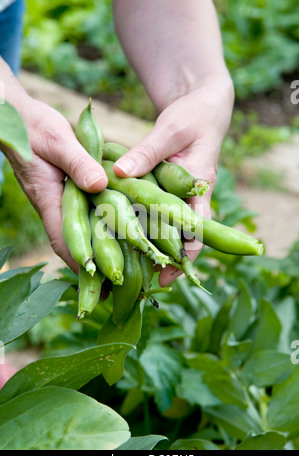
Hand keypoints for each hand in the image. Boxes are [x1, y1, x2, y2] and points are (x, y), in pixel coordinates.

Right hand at [4, 96, 107, 272]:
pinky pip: (84, 215)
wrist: (18, 117)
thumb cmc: (34, 127)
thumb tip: (100, 186)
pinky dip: (98, 227)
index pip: (63, 239)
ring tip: (120, 269)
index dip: (81, 263)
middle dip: (91, 267)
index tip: (99, 283)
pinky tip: (115, 234)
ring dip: (97, 250)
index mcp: (48, 198)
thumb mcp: (58, 141)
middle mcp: (54, 205)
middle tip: (114, 288)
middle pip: (73, 244)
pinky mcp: (67, 192)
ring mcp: (60, 201)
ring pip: (80, 232)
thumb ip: (77, 162)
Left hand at [113, 80, 233, 285]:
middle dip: (167, 260)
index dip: (185, 255)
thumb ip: (148, 152)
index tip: (168, 274)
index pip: (197, 230)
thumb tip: (119, 173)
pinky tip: (125, 234)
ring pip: (167, 227)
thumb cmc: (193, 116)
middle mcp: (191, 197)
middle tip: (146, 281)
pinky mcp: (166, 188)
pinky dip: (143, 223)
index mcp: (200, 187)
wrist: (202, 105)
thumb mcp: (171, 130)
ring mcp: (178, 194)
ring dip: (154, 246)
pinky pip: (155, 211)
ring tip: (133, 267)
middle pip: (181, 237)